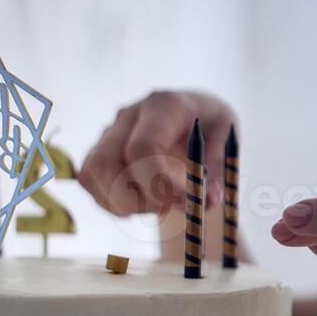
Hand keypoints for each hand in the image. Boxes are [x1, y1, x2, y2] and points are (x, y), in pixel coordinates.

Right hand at [78, 91, 235, 216]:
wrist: (192, 114)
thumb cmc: (209, 124)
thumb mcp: (226, 137)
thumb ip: (217, 168)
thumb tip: (207, 200)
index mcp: (163, 107)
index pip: (142, 148)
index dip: (157, 184)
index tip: (183, 204)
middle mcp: (128, 116)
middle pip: (106, 162)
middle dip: (135, 198)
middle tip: (167, 209)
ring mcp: (109, 132)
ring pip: (92, 174)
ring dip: (122, 202)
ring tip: (157, 204)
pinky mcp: (98, 149)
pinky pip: (90, 181)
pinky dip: (113, 202)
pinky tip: (141, 200)